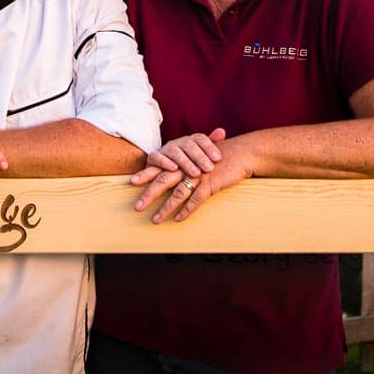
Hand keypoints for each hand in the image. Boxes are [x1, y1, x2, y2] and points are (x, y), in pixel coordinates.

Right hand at [132, 128, 225, 182]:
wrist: (164, 170)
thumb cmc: (188, 164)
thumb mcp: (201, 156)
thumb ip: (211, 144)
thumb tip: (222, 131)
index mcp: (190, 141)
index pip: (200, 138)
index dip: (210, 147)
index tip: (218, 158)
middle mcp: (178, 143)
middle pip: (189, 144)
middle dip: (200, 157)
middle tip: (209, 168)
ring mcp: (165, 150)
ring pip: (174, 151)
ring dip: (185, 162)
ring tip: (196, 173)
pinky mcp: (153, 158)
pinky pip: (157, 157)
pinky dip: (165, 162)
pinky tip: (174, 169)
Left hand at [133, 130, 254, 223]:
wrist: (241, 153)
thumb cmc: (219, 156)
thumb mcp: (200, 157)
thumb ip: (186, 164)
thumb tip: (172, 172)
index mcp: (182, 159)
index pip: (160, 166)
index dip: (146, 173)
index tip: (131, 181)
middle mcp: (187, 166)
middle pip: (163, 181)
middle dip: (148, 194)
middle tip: (136, 207)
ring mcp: (198, 175)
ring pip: (177, 194)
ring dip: (165, 208)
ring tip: (155, 220)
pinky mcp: (210, 184)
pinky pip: (195, 200)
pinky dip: (186, 211)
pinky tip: (178, 219)